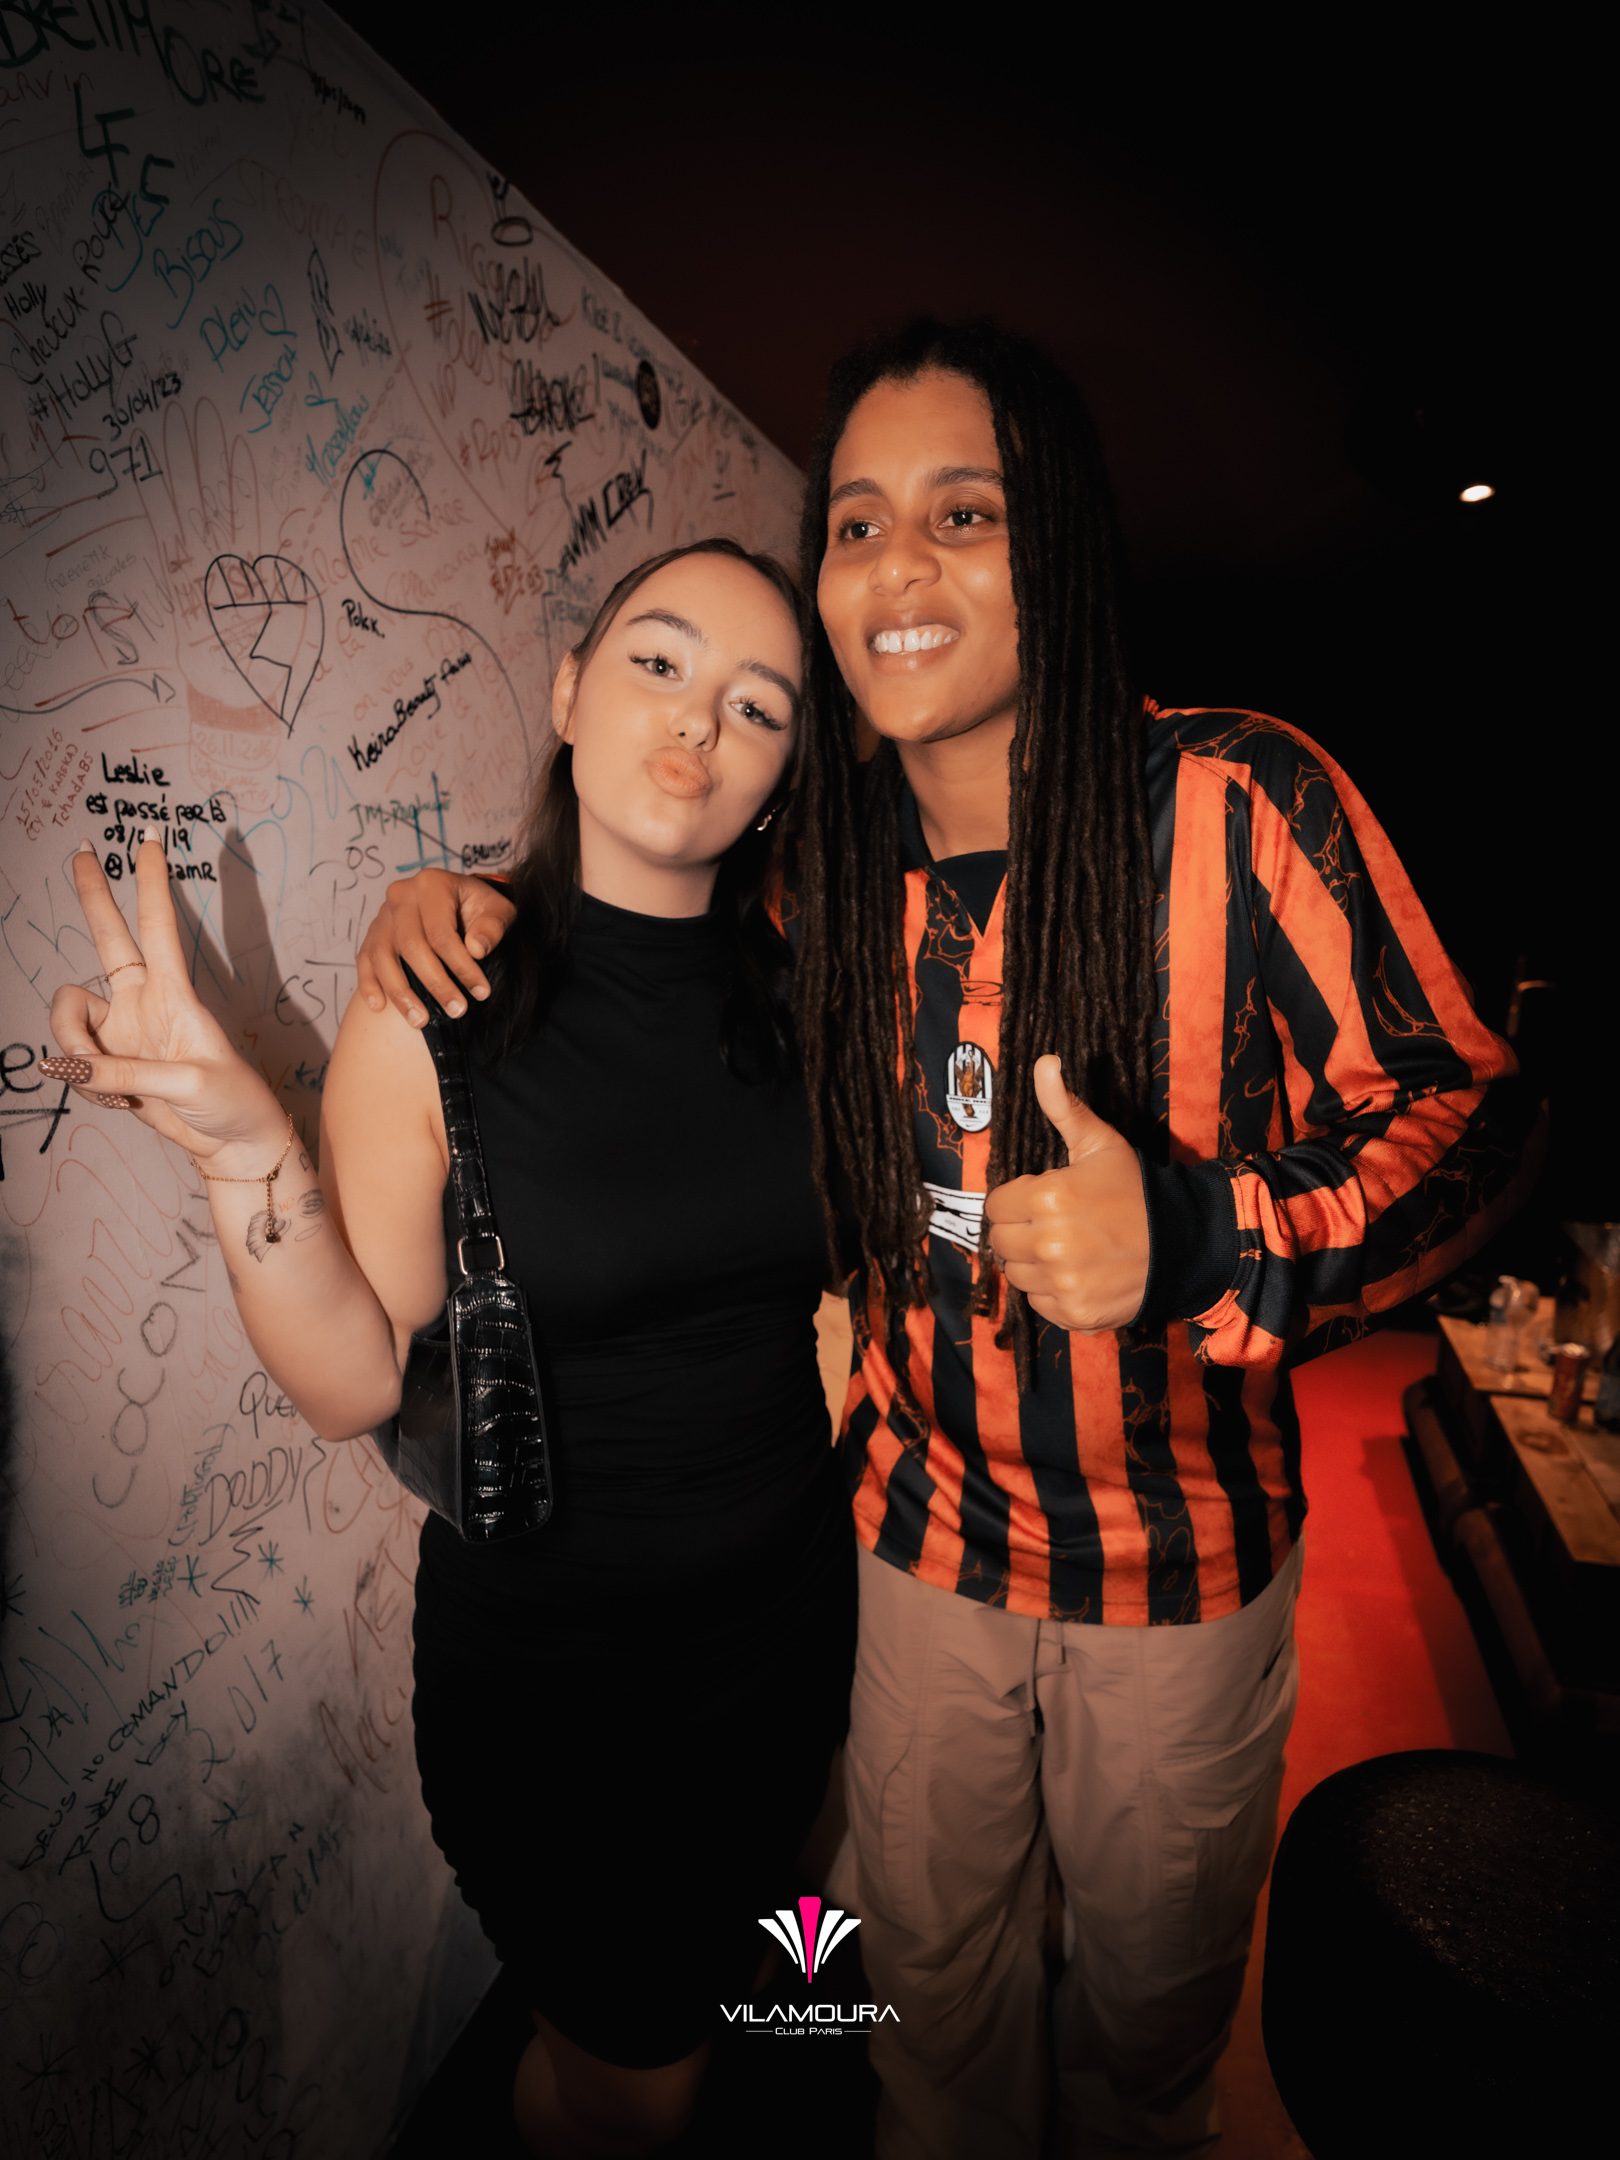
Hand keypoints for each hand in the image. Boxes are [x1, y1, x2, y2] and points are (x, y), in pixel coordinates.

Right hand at [46, 837, 287, 1173]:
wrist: (232, 1144)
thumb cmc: (230, 1104)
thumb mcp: (189, 1084)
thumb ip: (126, 1074)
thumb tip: (64, 1066)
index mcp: (175, 994)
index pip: (157, 927)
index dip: (150, 883)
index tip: (151, 839)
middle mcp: (143, 1002)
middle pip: (109, 937)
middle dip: (93, 894)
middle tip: (81, 849)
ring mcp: (121, 1030)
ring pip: (67, 1013)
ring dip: (74, 1047)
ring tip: (111, 1085)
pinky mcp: (106, 1062)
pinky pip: (72, 1063)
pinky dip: (86, 1086)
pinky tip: (120, 1104)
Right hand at [355, 869, 517, 1026]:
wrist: (460, 899)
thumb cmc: (479, 907)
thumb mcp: (498, 910)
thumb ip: (492, 927)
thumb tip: (476, 950)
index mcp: (432, 883)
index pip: (442, 933)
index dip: (461, 967)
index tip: (481, 992)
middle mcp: (401, 895)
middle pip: (411, 946)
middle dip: (435, 984)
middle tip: (457, 1010)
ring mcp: (383, 914)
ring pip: (383, 956)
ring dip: (400, 993)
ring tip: (420, 1021)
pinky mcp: (373, 932)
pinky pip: (365, 959)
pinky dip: (369, 983)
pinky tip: (378, 1006)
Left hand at [984, 1054, 1148, 1332]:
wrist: (1184, 1242)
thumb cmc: (1135, 1190)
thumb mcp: (1100, 1144)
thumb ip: (1064, 1108)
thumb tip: (1044, 1062)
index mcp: (1047, 1197)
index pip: (997, 1206)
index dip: (1018, 1200)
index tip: (1045, 1199)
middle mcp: (1049, 1243)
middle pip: (1001, 1243)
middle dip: (1021, 1231)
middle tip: (1056, 1225)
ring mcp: (1062, 1283)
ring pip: (1017, 1275)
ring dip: (1034, 1264)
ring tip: (1069, 1249)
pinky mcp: (1075, 1313)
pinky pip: (1039, 1304)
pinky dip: (1053, 1293)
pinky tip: (1079, 1274)